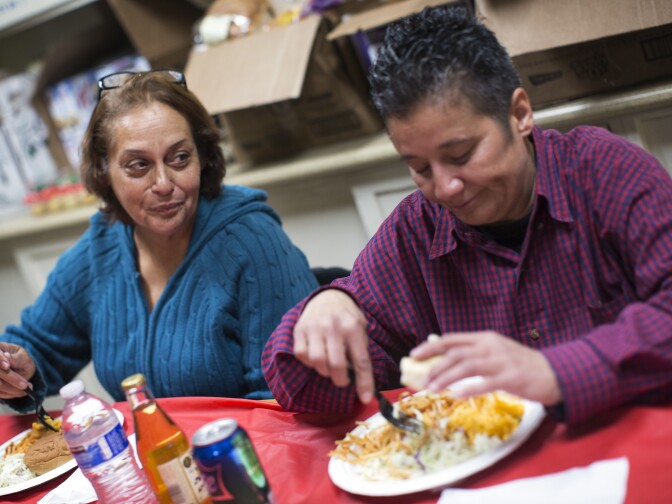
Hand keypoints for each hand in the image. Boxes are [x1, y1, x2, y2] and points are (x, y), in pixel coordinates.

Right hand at [0, 342, 35, 399]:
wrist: (19, 368)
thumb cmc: (21, 359)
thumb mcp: (23, 356)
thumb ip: (16, 358)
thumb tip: (7, 357)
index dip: (0, 360)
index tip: (7, 366)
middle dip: (11, 379)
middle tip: (25, 385)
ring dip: (12, 389)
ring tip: (27, 388)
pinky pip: (0, 392)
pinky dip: (10, 394)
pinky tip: (20, 392)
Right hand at [293, 289, 373, 403]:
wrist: (328, 297)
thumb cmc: (347, 318)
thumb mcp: (361, 329)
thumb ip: (360, 352)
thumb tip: (364, 384)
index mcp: (353, 327)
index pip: (361, 361)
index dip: (364, 382)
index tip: (366, 399)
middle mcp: (333, 326)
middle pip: (337, 364)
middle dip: (341, 379)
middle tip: (343, 380)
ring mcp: (314, 327)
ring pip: (317, 361)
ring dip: (324, 371)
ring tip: (329, 366)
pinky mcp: (300, 329)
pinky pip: (301, 355)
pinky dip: (309, 362)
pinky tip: (316, 357)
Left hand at [410, 331, 562, 405]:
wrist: (554, 373)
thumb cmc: (520, 365)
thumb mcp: (496, 352)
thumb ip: (474, 353)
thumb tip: (445, 360)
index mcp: (485, 338)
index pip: (452, 339)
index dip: (431, 347)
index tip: (414, 355)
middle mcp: (491, 346)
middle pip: (456, 353)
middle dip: (435, 366)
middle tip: (422, 379)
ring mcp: (502, 361)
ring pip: (467, 366)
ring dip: (447, 377)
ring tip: (432, 388)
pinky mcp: (511, 377)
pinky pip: (486, 383)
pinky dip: (470, 389)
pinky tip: (457, 395)